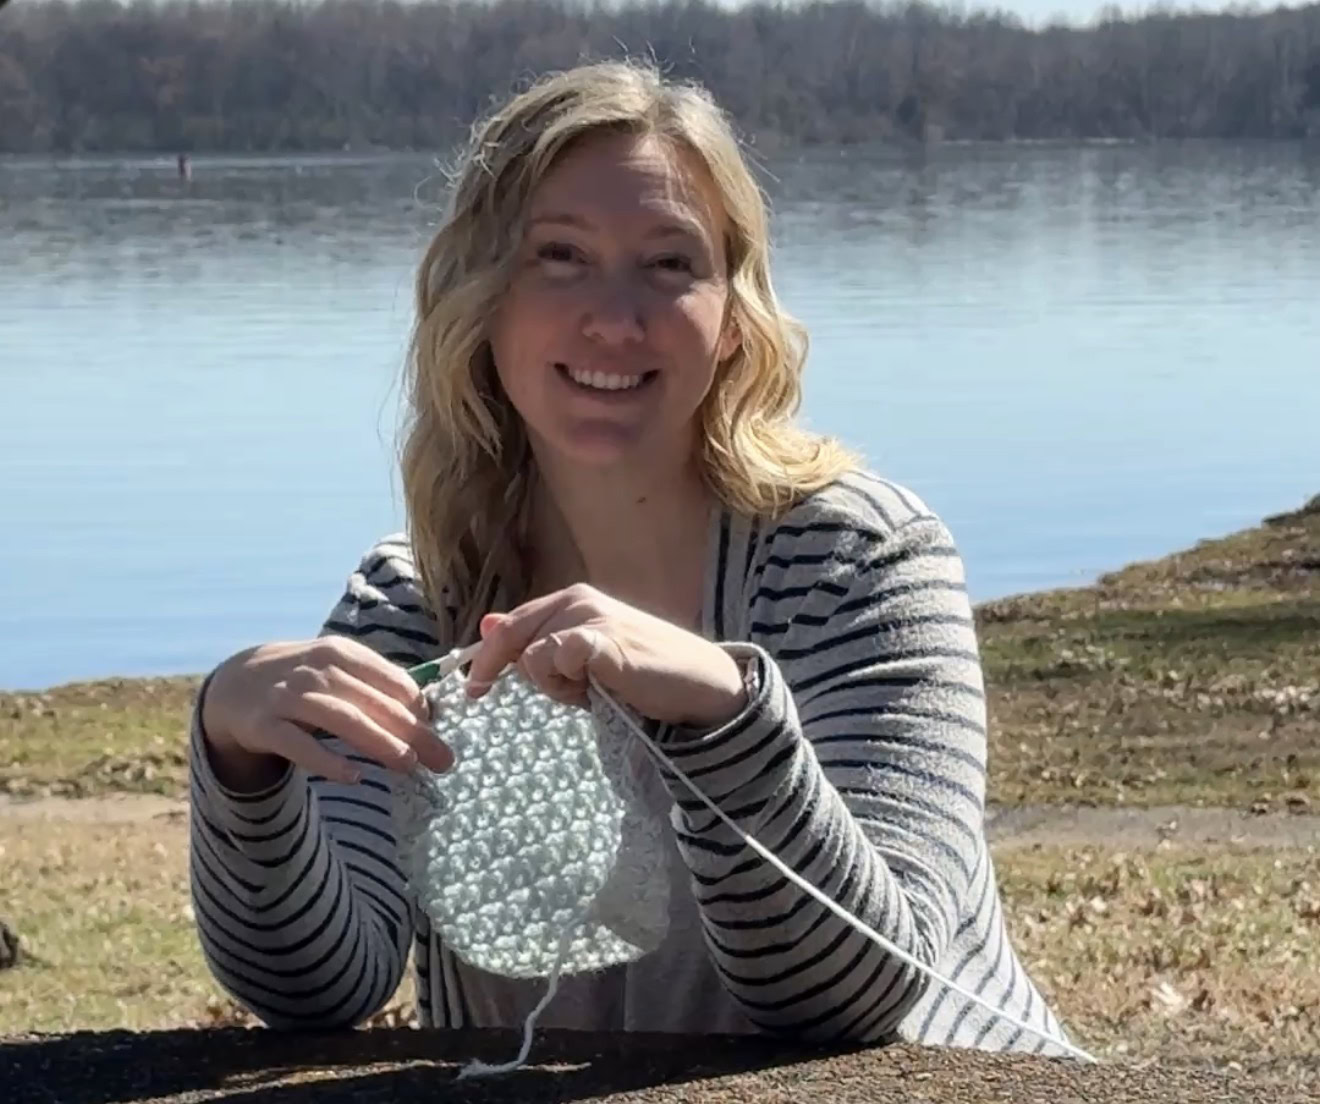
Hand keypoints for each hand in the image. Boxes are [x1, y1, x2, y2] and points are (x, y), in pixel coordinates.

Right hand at [202, 637, 452, 788]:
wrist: (235, 682)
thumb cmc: (305, 680)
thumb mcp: (339, 670)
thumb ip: (378, 688)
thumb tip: (429, 715)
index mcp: (343, 653)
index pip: (394, 681)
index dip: (422, 710)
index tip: (442, 735)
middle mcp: (318, 670)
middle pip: (375, 703)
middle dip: (413, 732)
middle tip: (442, 760)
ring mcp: (288, 697)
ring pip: (342, 719)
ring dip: (379, 742)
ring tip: (407, 764)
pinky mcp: (264, 725)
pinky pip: (299, 745)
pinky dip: (327, 760)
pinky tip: (353, 776)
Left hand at [463, 584, 747, 728]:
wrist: (698, 682)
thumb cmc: (641, 673)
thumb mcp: (580, 657)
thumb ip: (537, 641)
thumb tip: (487, 624)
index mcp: (571, 599)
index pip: (511, 624)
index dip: (487, 658)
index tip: (474, 690)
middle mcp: (578, 600)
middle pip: (513, 638)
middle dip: (515, 674)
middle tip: (539, 695)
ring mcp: (591, 617)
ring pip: (532, 657)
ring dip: (554, 685)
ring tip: (591, 690)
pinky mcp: (602, 639)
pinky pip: (556, 659)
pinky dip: (568, 681)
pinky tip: (597, 687)